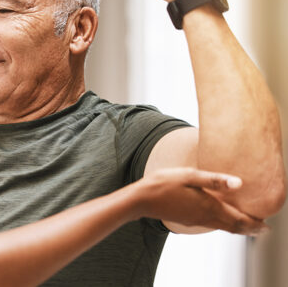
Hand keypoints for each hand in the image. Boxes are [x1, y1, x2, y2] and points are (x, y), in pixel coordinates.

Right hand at [134, 168, 267, 234]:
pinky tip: (220, 218)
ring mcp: (195, 220)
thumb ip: (214, 180)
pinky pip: (211, 224)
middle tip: (262, 230)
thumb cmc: (164, 184)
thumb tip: (239, 183)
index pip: (238, 220)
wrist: (141, 199)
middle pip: (233, 227)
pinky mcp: (187, 219)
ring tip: (246, 225)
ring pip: (222, 227)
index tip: (266, 227)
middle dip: (249, 229)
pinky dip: (223, 224)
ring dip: (236, 227)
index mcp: (209, 206)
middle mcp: (204, 217)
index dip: (254, 224)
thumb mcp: (189, 176)